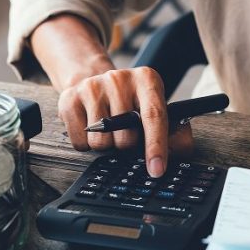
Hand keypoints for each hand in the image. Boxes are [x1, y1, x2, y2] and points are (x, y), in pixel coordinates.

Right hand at [57, 67, 193, 176]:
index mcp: (147, 80)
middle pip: (125, 138)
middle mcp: (119, 79)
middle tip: (125, 132)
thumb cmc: (131, 102)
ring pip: (101, 143)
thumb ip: (175, 131)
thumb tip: (180, 151)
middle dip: (127, 146)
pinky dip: (87, 144)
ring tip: (108, 129)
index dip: (156, 146)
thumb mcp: (157, 108)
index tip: (156, 170)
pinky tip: (91, 128)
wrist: (94, 82)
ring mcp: (92, 87)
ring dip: (107, 146)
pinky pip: (80, 142)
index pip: (154, 117)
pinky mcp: (69, 99)